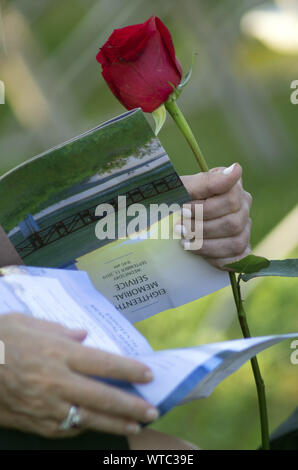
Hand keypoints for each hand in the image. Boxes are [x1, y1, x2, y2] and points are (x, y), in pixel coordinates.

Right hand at [0, 313, 157, 437]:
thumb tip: (83, 335)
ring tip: (136, 426)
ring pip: (89, 419)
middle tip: (153, 410)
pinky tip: (96, 426)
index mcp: (58, 352)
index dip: (130, 370)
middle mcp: (57, 381)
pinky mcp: (35, 423)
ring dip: (115, 424)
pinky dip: (84, 428)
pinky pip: (66, 429)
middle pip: (104, 396)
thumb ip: (59, 330)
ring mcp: (46, 406)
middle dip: (132, 405)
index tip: (148, 375)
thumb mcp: (27, 323)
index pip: (104, 363)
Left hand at [180, 163, 251, 268]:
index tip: (182, 210)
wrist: (158, 224)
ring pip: (235, 241)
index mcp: (231, 186)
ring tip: (184, 241)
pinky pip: (236, 258)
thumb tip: (236, 169)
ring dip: (205, 244)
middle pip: (233, 222)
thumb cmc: (170, 202)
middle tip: (179, 228)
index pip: (230, 198)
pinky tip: (196, 251)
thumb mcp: (180, 189)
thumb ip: (206, 182)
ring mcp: (244, 228)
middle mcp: (242, 206)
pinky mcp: (240, 249)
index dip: (204, 208)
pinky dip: (214, 257)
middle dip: (202, 228)